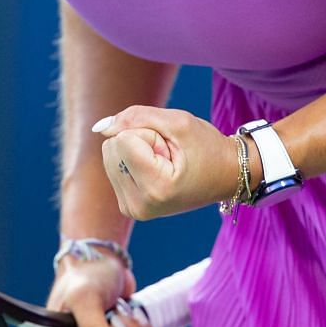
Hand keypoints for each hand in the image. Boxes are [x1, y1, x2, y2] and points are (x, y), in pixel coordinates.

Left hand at [92, 105, 240, 220]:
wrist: (225, 176)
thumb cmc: (207, 148)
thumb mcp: (177, 122)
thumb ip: (136, 117)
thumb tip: (99, 127)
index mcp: (155, 189)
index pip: (122, 139)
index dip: (149, 134)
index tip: (172, 149)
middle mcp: (139, 205)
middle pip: (111, 146)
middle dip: (140, 141)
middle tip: (169, 155)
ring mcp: (131, 209)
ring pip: (109, 155)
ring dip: (136, 151)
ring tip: (165, 163)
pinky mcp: (127, 207)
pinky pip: (113, 166)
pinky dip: (133, 162)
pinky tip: (158, 171)